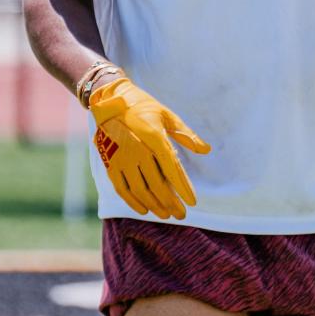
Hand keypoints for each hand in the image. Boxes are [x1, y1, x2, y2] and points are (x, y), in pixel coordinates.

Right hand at [89, 76, 210, 219]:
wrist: (108, 101)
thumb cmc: (142, 106)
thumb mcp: (167, 115)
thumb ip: (186, 135)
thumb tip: (206, 150)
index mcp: (154, 137)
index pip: (172, 169)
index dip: (183, 188)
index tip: (192, 202)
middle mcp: (137, 150)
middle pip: (157, 184)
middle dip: (171, 202)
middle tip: (181, 214)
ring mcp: (122, 158)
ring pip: (140, 190)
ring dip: (154, 205)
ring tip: (166, 215)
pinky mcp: (110, 163)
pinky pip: (122, 189)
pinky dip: (133, 202)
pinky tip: (144, 210)